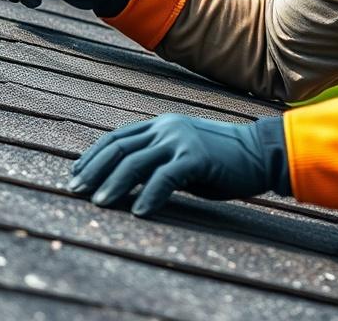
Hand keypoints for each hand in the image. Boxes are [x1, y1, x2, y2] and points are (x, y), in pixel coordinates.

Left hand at [67, 113, 290, 216]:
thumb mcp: (183, 156)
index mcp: (161, 124)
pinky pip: (163, 178)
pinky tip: (139, 212)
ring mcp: (180, 140)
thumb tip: (128, 185)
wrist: (261, 153)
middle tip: (75, 190)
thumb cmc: (222, 161)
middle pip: (119, 148)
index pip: (117, 137)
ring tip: (100, 204)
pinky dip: (148, 196)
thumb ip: (158, 162)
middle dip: (93, 170)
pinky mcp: (195, 157)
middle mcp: (166, 127)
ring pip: (135, 162)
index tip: (76, 174)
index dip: (93, 156)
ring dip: (113, 184)